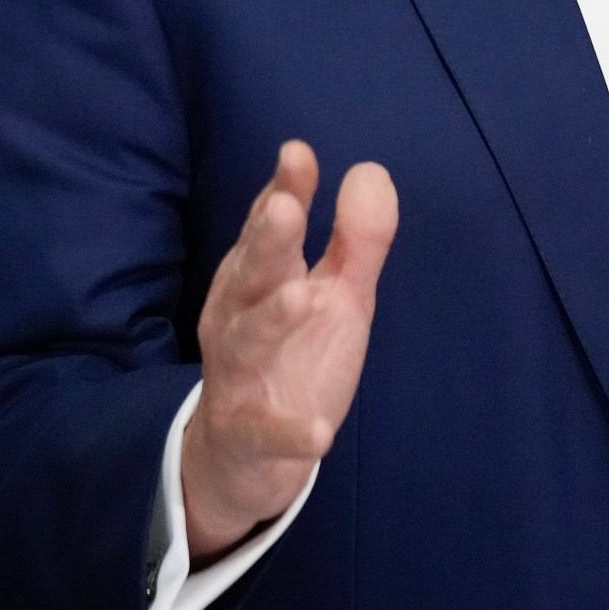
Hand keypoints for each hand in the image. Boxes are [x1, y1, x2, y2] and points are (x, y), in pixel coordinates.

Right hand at [180, 141, 396, 559]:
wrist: (246, 457)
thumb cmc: (293, 355)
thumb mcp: (336, 296)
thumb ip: (355, 238)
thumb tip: (369, 170)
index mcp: (258, 278)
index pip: (268, 226)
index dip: (283, 190)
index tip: (298, 153)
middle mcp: (238, 318)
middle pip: (249, 274)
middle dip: (266, 241)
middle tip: (288, 209)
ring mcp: (239, 376)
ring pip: (245, 343)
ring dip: (271, 320)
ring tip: (303, 297)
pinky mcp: (249, 433)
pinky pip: (267, 433)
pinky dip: (290, 433)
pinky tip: (320, 433)